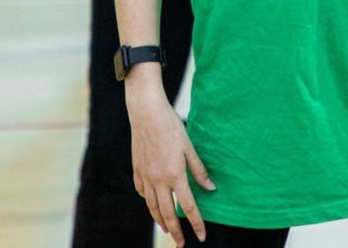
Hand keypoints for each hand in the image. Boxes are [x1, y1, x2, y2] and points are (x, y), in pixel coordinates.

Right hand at [127, 79, 213, 243]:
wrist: (146, 113)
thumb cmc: (171, 126)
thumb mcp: (189, 147)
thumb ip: (199, 170)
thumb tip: (211, 188)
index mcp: (175, 175)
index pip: (189, 206)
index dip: (196, 223)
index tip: (201, 236)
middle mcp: (159, 180)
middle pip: (168, 214)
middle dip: (175, 232)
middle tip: (181, 244)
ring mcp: (145, 176)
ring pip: (152, 207)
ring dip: (160, 220)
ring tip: (167, 229)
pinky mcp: (137, 170)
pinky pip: (143, 193)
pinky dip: (149, 202)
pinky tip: (153, 204)